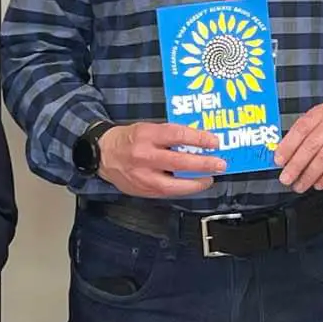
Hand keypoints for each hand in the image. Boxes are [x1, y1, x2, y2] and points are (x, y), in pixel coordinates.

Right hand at [98, 122, 225, 198]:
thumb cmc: (129, 139)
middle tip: (219, 164)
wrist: (103, 154)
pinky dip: (182, 190)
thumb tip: (197, 141)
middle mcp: (145, 156)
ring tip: (209, 179)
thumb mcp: (148, 128)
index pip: (178, 135)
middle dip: (203, 164)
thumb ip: (170, 135)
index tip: (214, 142)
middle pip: (180, 162)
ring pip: (174, 185)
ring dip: (196, 183)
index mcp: (147, 135)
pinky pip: (167, 193)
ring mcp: (143, 176)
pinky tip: (192, 185)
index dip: (199, 139)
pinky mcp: (142, 190)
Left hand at [274, 106, 322, 193]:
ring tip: (300, 185)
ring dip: (309, 174)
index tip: (278, 161)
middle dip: (296, 164)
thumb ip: (302, 139)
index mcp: (321, 112)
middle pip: (312, 144)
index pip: (301, 128)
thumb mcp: (319, 128)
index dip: (288, 146)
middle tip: (286, 179)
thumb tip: (282, 158)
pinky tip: (318, 184)